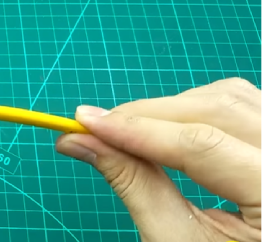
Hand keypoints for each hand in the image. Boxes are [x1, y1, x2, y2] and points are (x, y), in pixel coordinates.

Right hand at [56, 78, 260, 241]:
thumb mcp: (178, 241)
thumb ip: (134, 185)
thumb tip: (80, 142)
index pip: (202, 144)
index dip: (137, 130)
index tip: (85, 124)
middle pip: (218, 110)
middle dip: (149, 114)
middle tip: (96, 126)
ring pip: (232, 98)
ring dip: (174, 107)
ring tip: (131, 130)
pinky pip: (245, 104)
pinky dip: (202, 108)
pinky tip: (171, 126)